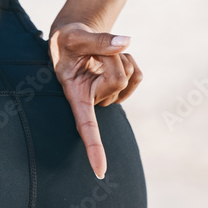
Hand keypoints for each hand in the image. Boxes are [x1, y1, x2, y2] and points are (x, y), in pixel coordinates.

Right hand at [48, 22, 143, 178]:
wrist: (76, 38)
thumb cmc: (68, 39)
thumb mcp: (75, 35)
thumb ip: (98, 40)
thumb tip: (125, 42)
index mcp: (75, 95)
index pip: (85, 125)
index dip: (94, 147)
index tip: (99, 172)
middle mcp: (93, 101)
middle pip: (118, 81)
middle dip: (111, 58)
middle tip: (93, 51)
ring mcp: (109, 96)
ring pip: (129, 77)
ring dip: (120, 59)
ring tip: (100, 55)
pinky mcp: (123, 88)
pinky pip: (139, 76)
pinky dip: (130, 61)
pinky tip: (113, 58)